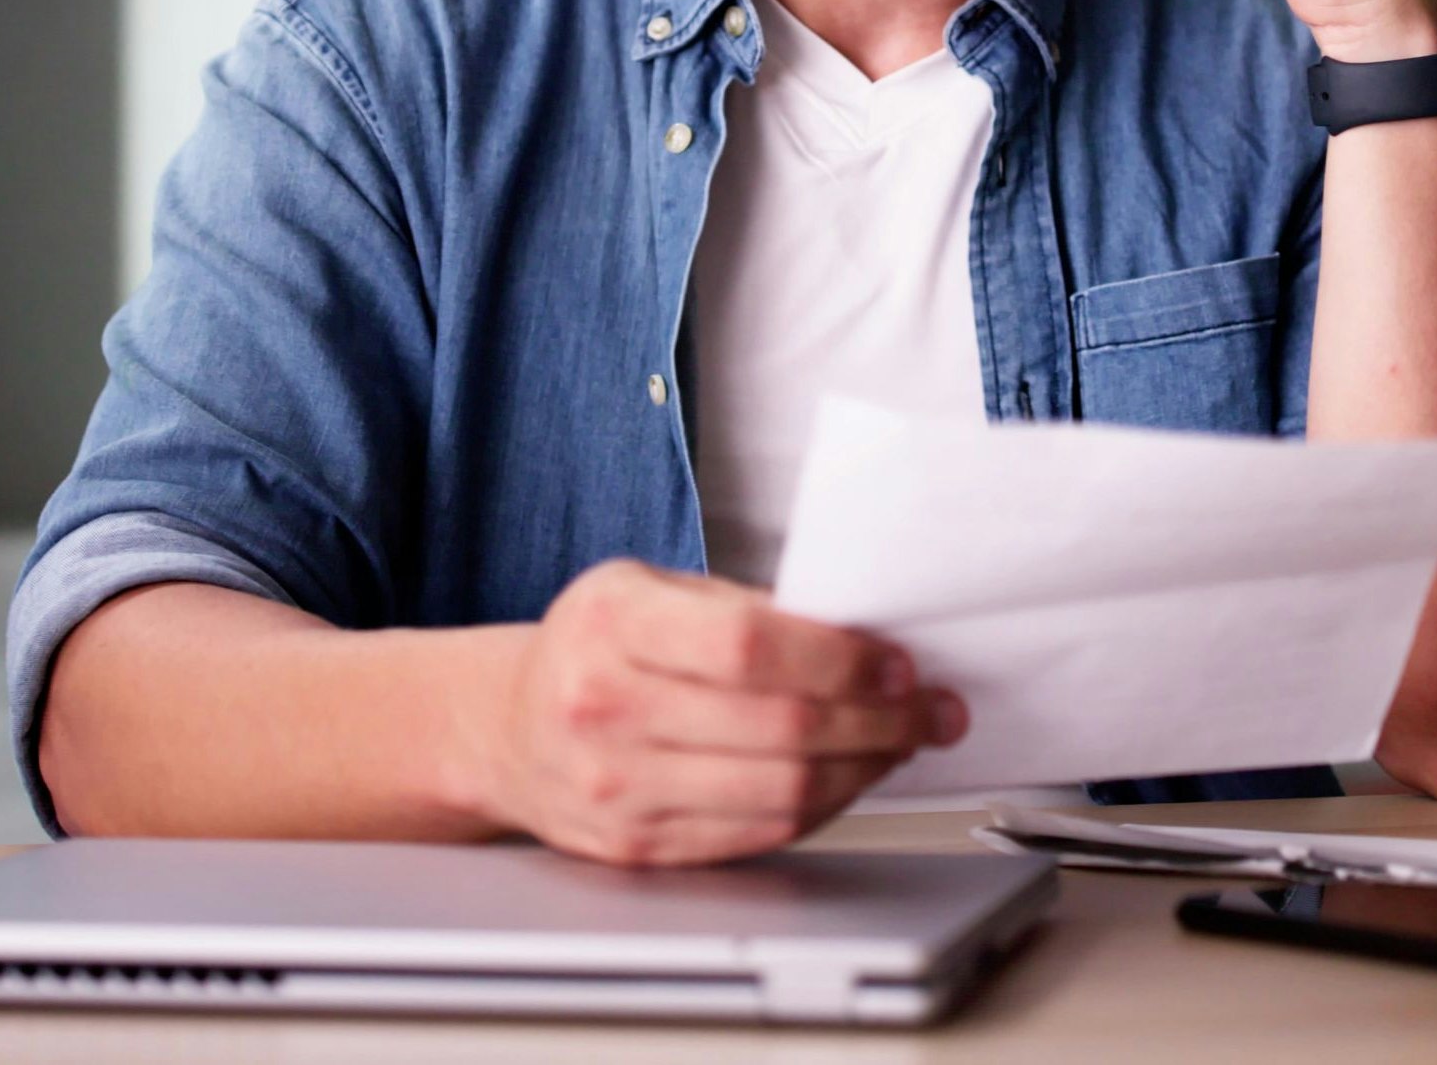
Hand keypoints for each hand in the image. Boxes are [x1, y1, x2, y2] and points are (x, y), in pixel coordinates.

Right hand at [459, 560, 965, 866]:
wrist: (508, 729)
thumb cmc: (592, 648)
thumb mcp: (648, 589)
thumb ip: (743, 608)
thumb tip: (861, 637)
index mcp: (612, 623)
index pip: (750, 646)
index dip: (841, 659)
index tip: (897, 661)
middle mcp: (604, 708)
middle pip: (778, 727)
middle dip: (878, 719)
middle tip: (928, 709)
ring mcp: (617, 788)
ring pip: (780, 792)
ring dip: (863, 769)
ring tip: (897, 742)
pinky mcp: (637, 848)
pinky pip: (758, 835)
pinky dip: (822, 807)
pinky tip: (846, 778)